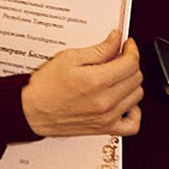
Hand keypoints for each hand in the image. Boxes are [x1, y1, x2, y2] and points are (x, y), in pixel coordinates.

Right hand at [22, 32, 142, 141]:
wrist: (31, 111)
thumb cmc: (45, 87)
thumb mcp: (69, 58)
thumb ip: (99, 49)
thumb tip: (117, 39)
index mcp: (96, 81)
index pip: (131, 63)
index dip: (131, 50)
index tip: (126, 46)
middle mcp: (105, 101)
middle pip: (136, 78)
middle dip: (130, 63)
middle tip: (118, 58)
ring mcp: (106, 117)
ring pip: (137, 96)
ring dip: (131, 83)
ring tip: (117, 78)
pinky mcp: (105, 128)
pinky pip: (133, 124)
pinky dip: (134, 112)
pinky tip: (125, 102)